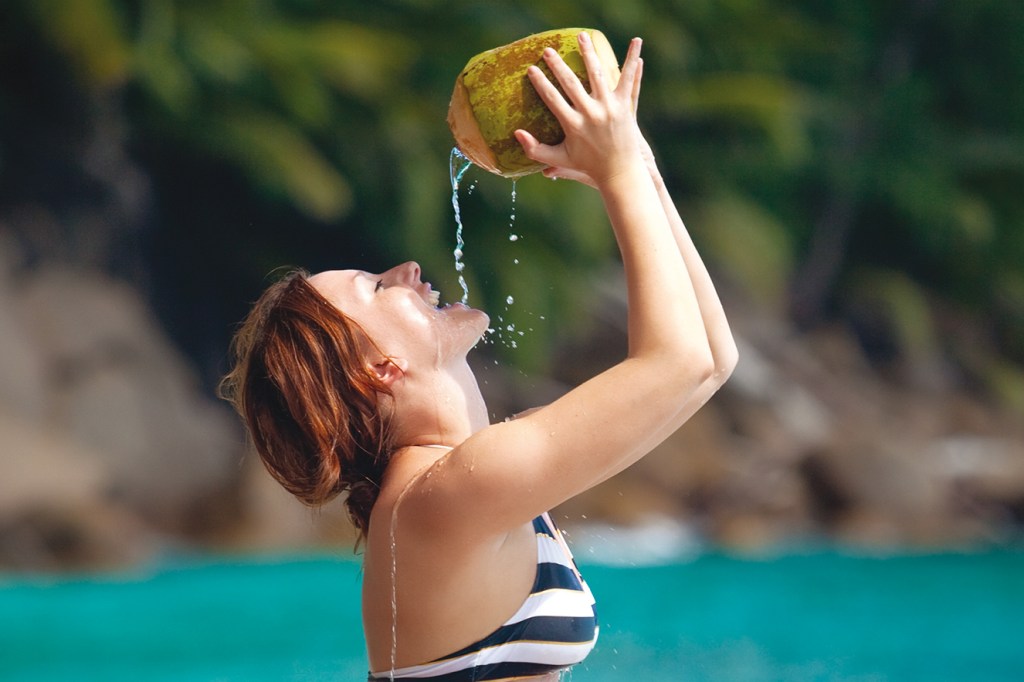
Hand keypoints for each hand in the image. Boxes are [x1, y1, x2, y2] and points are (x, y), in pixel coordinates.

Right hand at [514, 32, 645, 188]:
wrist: (619, 172)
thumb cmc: (587, 165)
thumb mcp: (559, 160)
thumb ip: (535, 149)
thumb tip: (516, 133)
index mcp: (573, 126)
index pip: (552, 99)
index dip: (541, 83)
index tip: (531, 68)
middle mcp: (591, 114)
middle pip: (571, 83)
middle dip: (557, 65)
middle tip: (547, 50)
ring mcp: (609, 108)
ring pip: (598, 74)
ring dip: (589, 53)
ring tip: (582, 36)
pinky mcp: (625, 106)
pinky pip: (628, 79)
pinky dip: (632, 60)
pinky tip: (635, 42)